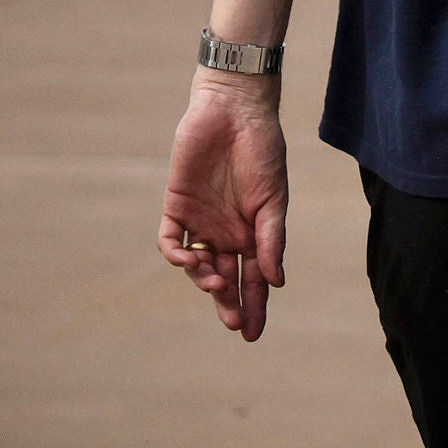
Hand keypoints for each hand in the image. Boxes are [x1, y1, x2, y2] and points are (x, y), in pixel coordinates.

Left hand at [161, 75, 290, 340]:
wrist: (234, 112)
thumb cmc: (262, 151)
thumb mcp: (273, 198)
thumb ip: (272, 239)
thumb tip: (277, 282)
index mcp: (254, 232)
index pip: (254, 278)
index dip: (254, 306)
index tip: (252, 335)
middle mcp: (226, 232)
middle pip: (225, 278)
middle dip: (228, 303)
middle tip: (234, 323)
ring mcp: (200, 222)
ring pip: (197, 265)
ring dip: (204, 278)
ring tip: (215, 281)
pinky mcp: (176, 207)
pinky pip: (170, 240)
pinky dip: (176, 254)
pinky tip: (188, 258)